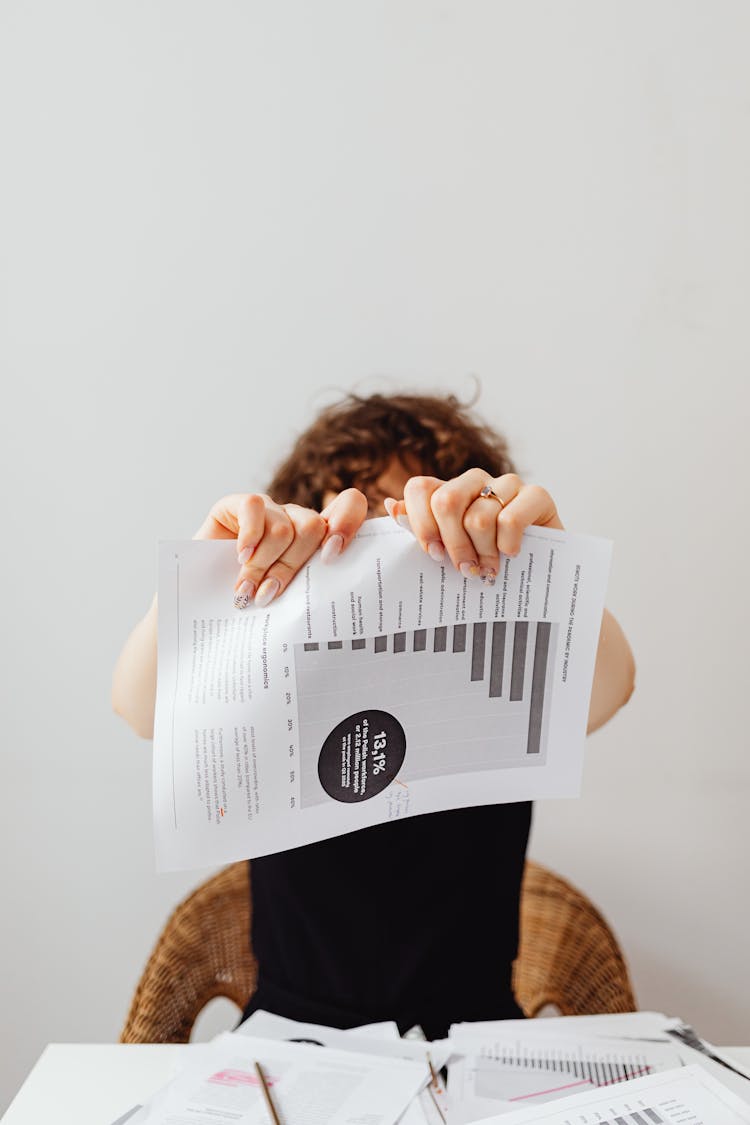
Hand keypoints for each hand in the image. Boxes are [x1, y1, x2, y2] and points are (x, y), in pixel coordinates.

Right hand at [194, 489, 368, 607]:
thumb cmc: (249, 604)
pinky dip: (250, 537)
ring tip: (246, 591)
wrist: (200, 602)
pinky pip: (254, 508)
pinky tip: (240, 558)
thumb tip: (330, 602)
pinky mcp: (236, 505)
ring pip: (284, 528)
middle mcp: (296, 520)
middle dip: (290, 567)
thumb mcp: (286, 598)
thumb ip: (308, 588)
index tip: (331, 556)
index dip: (347, 524)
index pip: (348, 506)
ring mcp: (268, 510)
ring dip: (263, 566)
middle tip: (268, 596)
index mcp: (317, 539)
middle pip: (313, 528)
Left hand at [384, 469, 562, 581]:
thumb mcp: (450, 552)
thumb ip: (420, 530)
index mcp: (448, 491)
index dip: (420, 524)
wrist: (541, 574)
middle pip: (446, 501)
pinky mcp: (537, 495)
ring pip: (479, 517)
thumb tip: (391, 507)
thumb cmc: (487, 563)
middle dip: (453, 544)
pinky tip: (511, 555)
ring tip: (490, 570)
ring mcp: (507, 485)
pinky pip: (510, 518)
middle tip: (464, 570)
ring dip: (484, 553)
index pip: (419, 489)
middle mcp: (475, 482)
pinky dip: (507, 544)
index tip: (433, 556)